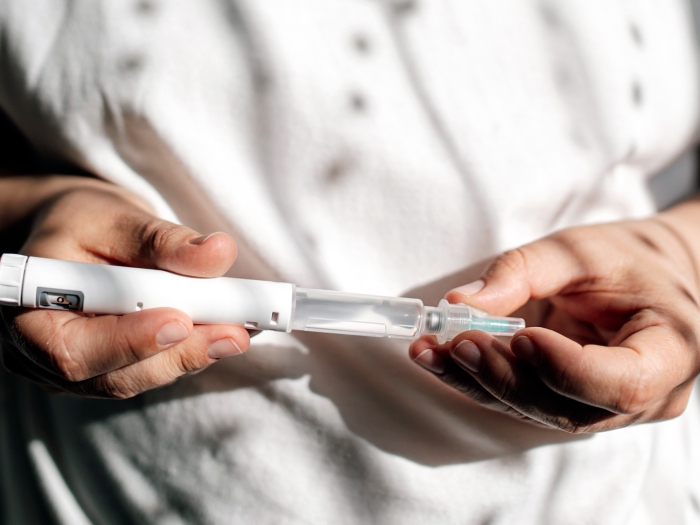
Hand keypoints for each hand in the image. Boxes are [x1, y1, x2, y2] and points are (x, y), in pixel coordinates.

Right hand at [0, 179, 249, 397]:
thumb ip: (163, 240)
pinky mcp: (110, 369)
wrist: (75, 236)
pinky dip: (189, 351)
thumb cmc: (84, 222)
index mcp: (29, 311)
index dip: (130, 342)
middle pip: (114, 376)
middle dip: (179, 354)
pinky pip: (150, 369)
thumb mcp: (117, 218)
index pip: (74, 349)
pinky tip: (225, 332)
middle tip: (234, 333)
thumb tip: (218, 253)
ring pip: (139, 377)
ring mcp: (78, 368)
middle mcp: (45, 353)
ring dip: (193, 355)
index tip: (181, 321)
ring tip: (240, 331)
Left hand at [409, 217, 699, 431]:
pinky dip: (477, 380)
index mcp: (670, 353)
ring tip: (430, 350)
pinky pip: (520, 401)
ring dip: (477, 382)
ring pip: (535, 410)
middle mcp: (643, 397)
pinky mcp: (567, 403)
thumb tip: (458, 303)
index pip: (622, 383)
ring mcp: (603, 409)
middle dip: (503, 376)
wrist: (648, 276)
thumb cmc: (627, 258)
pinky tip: (439, 357)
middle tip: (457, 342)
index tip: (520, 336)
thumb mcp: (580, 250)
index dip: (565, 368)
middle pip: (567, 407)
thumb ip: (523, 272)